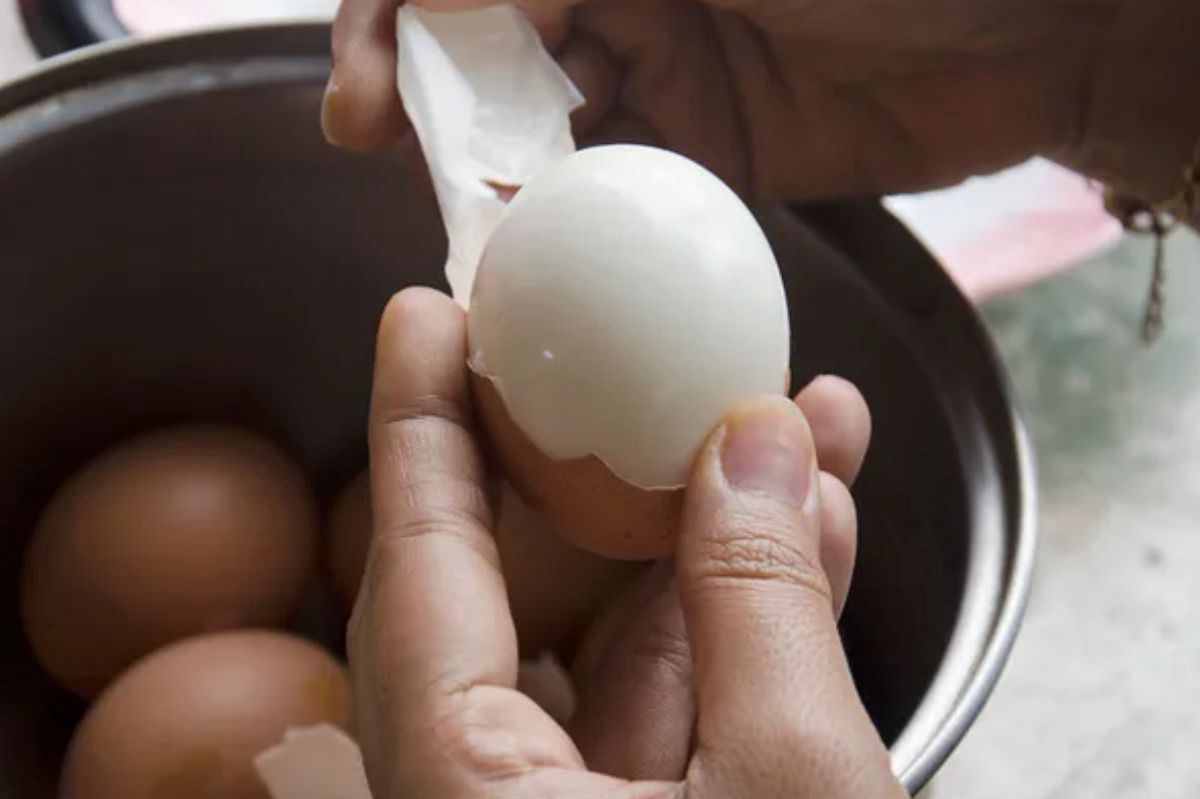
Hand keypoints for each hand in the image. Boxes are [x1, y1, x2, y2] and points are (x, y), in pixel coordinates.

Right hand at [326, 0, 1199, 207]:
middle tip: (391, 167)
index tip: (356, 100)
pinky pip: (616, 199)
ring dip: (491, 180)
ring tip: (461, 236)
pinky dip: (569, 229)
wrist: (1046, 23)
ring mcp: (665, 81)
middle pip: (483, 52)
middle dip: (428, 109)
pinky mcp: (709, 162)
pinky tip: (533, 263)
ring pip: (541, 130)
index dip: (389, 27)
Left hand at [349, 287, 905, 797]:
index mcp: (467, 795)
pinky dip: (739, 619)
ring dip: (702, 533)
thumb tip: (757, 440)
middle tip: (581, 344)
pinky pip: (672, 702)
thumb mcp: (792, 780)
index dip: (417, 427)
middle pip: (495, 591)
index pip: (417, 573)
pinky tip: (812, 524)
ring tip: (784, 418)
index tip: (423, 315)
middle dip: (565, 457)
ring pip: (608, 644)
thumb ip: (761, 602)